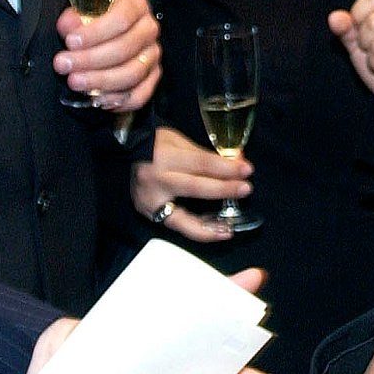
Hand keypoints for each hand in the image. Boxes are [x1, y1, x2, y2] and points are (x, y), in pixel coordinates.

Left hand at [55, 0, 161, 110]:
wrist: (106, 36)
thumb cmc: (94, 22)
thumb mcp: (82, 13)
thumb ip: (74, 19)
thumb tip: (69, 25)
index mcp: (136, 6)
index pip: (122, 18)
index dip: (95, 32)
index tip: (71, 42)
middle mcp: (148, 30)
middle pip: (125, 48)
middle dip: (90, 59)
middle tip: (64, 64)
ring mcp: (152, 56)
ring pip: (132, 73)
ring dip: (100, 81)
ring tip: (74, 82)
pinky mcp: (151, 79)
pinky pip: (138, 95)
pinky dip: (117, 100)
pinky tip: (96, 98)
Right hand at [132, 127, 249, 243]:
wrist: (126, 152)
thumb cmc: (157, 144)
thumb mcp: (180, 142)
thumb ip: (207, 155)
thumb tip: (237, 162)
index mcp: (165, 157)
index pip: (201, 164)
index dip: (225, 168)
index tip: (246, 169)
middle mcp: (157, 180)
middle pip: (195, 188)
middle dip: (223, 190)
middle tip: (245, 189)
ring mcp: (151, 201)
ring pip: (182, 219)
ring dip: (209, 226)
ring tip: (228, 229)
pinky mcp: (149, 213)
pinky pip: (176, 226)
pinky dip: (196, 230)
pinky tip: (214, 231)